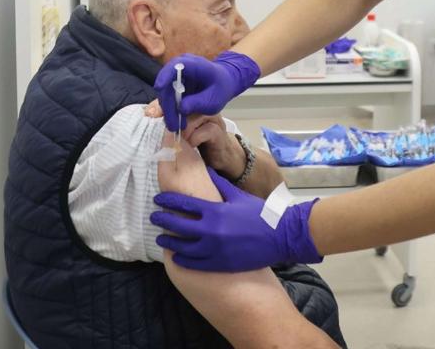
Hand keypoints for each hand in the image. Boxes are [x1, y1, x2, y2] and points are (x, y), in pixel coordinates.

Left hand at [144, 101, 244, 179]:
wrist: (221, 155)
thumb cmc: (199, 140)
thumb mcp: (180, 129)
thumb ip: (167, 120)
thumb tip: (148, 112)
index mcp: (194, 103)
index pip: (177, 97)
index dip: (163, 104)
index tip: (151, 114)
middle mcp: (204, 107)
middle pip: (186, 105)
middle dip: (173, 118)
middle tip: (166, 130)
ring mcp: (213, 118)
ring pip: (196, 116)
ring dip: (184, 129)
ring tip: (178, 140)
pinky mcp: (219, 131)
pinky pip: (206, 130)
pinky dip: (195, 138)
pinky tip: (190, 146)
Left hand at [152, 169, 320, 271]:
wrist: (280, 236)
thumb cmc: (260, 214)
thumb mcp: (238, 196)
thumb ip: (219, 184)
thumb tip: (204, 170)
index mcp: (215, 210)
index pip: (182, 203)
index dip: (167, 201)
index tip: (158, 200)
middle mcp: (211, 230)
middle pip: (177, 225)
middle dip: (162, 220)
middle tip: (154, 217)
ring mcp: (214, 249)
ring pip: (181, 246)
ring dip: (168, 241)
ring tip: (161, 238)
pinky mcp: (218, 264)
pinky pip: (193, 262)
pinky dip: (181, 258)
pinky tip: (176, 255)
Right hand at [154, 52, 259, 131]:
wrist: (224, 83)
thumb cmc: (221, 88)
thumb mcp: (214, 99)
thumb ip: (199, 103)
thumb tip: (181, 108)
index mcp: (194, 65)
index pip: (175, 66)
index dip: (165, 75)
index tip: (159, 88)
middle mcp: (181, 67)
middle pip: (167, 84)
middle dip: (167, 105)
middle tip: (172, 124)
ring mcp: (176, 76)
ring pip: (165, 93)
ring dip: (168, 111)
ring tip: (175, 126)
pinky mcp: (173, 85)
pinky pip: (167, 97)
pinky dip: (170, 110)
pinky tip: (176, 121)